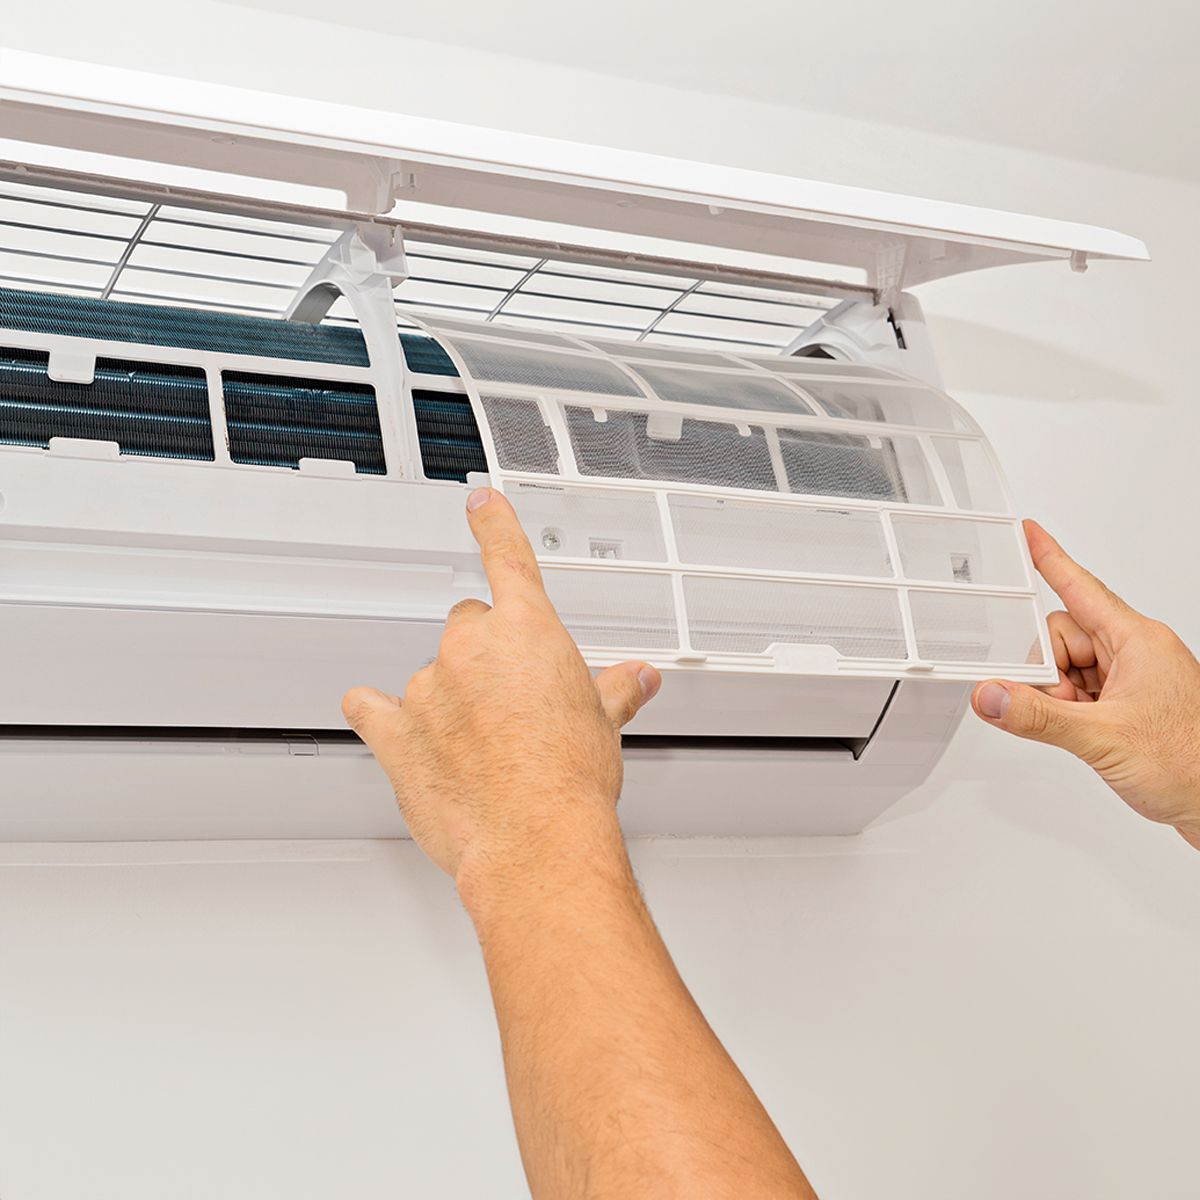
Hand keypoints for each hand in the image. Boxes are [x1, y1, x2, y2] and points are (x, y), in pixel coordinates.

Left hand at [342, 487, 661, 892]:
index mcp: (528, 631)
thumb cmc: (571, 780)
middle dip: (489, 656)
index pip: (508, 558)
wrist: (535, 838)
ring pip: (433, 674)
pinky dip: (379, 712)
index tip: (480, 503)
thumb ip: (616, 690)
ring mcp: (430, 688)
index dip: (494, 524)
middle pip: (470, 626)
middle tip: (515, 703)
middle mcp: (472, 648)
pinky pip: (372, 707)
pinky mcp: (396, 732)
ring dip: (450, 697)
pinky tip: (388, 721)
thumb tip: (638, 678)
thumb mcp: (605, 724)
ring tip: (483, 747)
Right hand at [972, 520, 1199, 848]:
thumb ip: (1038, 716)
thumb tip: (992, 695)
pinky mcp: (1132, 703)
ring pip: (1069, 665)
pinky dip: (1072, 709)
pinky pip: (1082, 689)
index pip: (1080, 588)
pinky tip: (1085, 731)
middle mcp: (1138, 652)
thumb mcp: (1102, 738)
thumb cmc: (1191, 763)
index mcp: (1138, 641)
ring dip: (1061, 695)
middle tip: (1058, 702)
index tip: (1029, 533)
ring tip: (1082, 726)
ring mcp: (1136, 678)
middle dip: (1049, 670)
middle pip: (1064, 635)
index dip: (1051, 559)